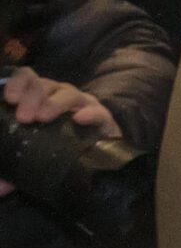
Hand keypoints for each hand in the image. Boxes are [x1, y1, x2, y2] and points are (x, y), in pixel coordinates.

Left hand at [0, 69, 121, 199]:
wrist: (101, 155)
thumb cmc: (61, 147)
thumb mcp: (33, 153)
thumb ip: (14, 169)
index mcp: (40, 97)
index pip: (28, 78)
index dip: (18, 84)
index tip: (10, 99)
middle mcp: (60, 95)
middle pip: (45, 85)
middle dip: (32, 98)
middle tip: (24, 117)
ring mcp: (83, 104)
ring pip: (68, 94)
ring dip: (54, 103)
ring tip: (44, 117)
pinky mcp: (104, 118)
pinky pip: (98, 112)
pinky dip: (89, 114)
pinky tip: (79, 119)